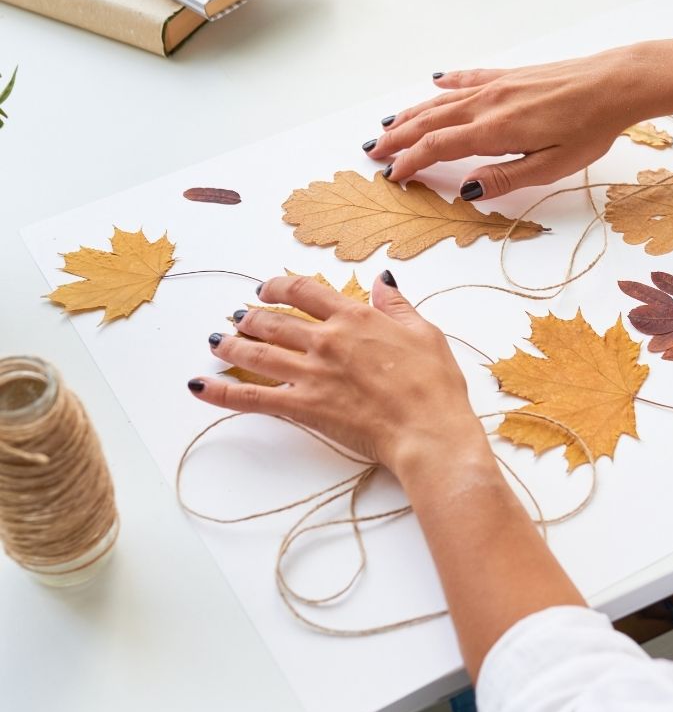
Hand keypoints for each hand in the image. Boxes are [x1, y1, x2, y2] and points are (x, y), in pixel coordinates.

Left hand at [187, 273, 489, 478]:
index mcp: (355, 317)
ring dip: (231, 345)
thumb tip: (383, 280)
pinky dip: (221, 392)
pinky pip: (252, 397)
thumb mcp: (424, 333)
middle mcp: (326, 340)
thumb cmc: (434, 385)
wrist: (427, 430)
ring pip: (257, 353)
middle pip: (273, 320)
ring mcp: (311, 373)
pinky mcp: (303, 406)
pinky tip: (199, 385)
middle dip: (250, 316)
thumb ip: (397, 306)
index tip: (268, 288)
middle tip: (238, 317)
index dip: (279, 285)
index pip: (305, 290)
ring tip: (216, 341)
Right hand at [364, 48, 649, 199]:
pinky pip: (468, 79)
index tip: (393, 176)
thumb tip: (465, 189)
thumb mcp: (550, 167)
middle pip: (430, 121)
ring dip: (412, 113)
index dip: (410, 162)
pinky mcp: (511, 75)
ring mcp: (498, 86)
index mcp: (494, 131)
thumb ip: (505, 178)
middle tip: (374, 151)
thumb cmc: (589, 129)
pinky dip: (446, 84)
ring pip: (442, 100)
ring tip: (389, 124)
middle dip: (399, 137)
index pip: (438, 147)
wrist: (615, 84)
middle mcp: (488, 104)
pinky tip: (434, 82)